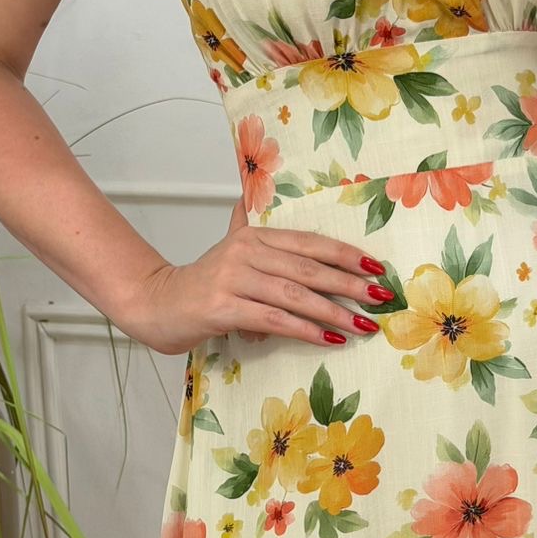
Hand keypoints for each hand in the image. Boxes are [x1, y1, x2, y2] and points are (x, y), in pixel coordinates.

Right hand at [125, 197, 391, 354]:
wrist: (155, 304)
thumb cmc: (201, 284)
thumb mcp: (230, 250)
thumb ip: (251, 227)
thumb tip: (260, 198)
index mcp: (254, 236)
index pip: (309, 243)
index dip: (345, 254)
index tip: (376, 268)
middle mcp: (245, 252)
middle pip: (308, 268)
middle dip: (349, 284)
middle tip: (381, 298)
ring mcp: (233, 278)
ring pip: (295, 295)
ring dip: (334, 312)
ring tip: (362, 325)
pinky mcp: (223, 307)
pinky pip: (274, 319)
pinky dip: (305, 330)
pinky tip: (329, 339)